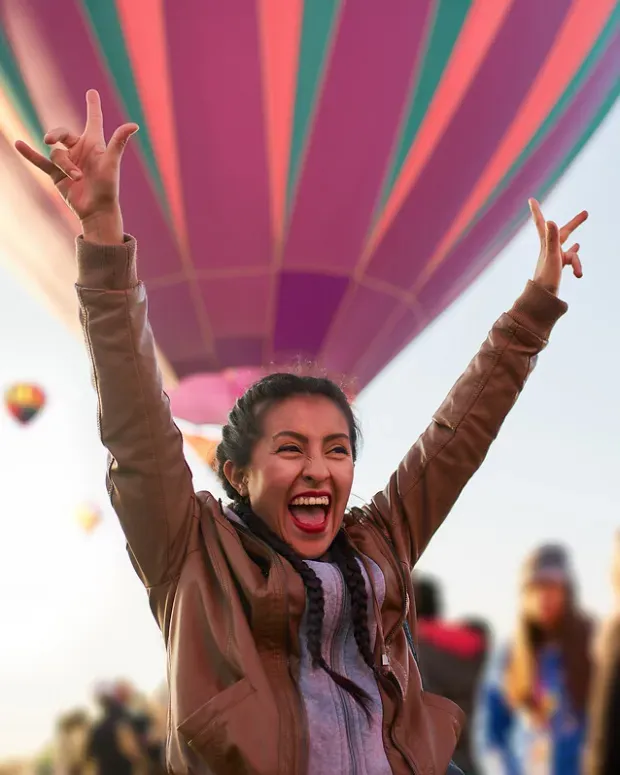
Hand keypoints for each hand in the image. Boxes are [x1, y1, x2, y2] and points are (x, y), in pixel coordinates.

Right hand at [15, 89, 137, 242]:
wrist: (96, 210)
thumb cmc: (108, 187)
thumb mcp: (111, 162)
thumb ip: (119, 142)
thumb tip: (134, 124)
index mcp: (94, 144)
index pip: (93, 120)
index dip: (93, 106)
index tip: (92, 93)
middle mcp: (79, 150)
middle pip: (62, 133)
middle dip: (55, 134)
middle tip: (50, 139)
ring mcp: (67, 162)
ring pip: (56, 154)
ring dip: (65, 165)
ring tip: (77, 178)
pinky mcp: (56, 174)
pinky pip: (39, 161)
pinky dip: (29, 153)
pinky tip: (18, 144)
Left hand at [529, 198, 586, 295]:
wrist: (542, 298)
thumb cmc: (547, 277)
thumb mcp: (552, 256)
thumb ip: (551, 239)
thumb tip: (551, 220)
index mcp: (546, 245)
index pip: (541, 224)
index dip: (537, 211)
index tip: (531, 199)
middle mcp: (549, 250)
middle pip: (563, 233)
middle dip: (575, 224)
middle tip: (586, 213)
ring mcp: (553, 260)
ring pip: (569, 250)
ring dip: (576, 248)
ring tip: (581, 244)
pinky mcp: (557, 269)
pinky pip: (569, 261)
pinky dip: (575, 261)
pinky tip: (578, 264)